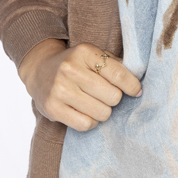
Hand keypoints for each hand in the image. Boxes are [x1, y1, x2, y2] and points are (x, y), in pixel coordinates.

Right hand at [18, 39, 142, 132]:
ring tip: (95, 103)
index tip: (136, 91)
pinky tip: (86, 112)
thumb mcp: (93, 56)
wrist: (39, 70)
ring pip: (102, 113)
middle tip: (106, 95)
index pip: (118, 74)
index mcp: (84, 52)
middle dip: (114, 98)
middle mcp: (70, 70)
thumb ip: (115, 65)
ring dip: (103, 111)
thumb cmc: (75, 64)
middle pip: (113, 97)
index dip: (132, 86)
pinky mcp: (53, 108)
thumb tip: (138, 87)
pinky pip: (86, 124)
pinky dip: (91, 121)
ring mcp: (60, 90)